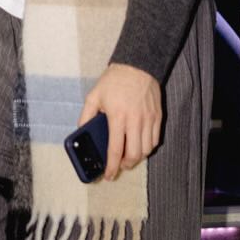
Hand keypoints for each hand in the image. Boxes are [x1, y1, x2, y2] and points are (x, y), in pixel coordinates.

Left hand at [78, 64, 162, 180]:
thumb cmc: (114, 80)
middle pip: (135, 155)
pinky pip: (155, 140)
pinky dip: (148, 147)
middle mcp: (135, 121)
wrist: (138, 64)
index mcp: (117, 117)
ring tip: (129, 154)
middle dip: (126, 165)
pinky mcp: (158, 116)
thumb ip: (85, 116)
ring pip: (147, 150)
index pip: (115, 150)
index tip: (109, 175)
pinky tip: (140, 144)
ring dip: (138, 157)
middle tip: (119, 165)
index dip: (112, 167)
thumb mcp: (94, 96)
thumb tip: (81, 132)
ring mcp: (148, 119)